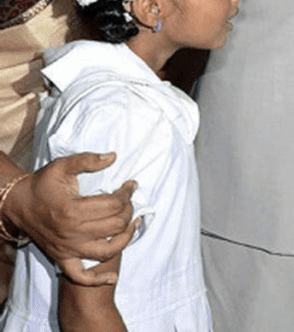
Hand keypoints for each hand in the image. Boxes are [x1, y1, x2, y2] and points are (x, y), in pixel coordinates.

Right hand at [4, 153, 137, 285]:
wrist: (18, 205)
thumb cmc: (42, 184)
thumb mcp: (62, 166)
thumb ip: (87, 160)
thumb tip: (113, 157)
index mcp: (72, 210)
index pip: (113, 204)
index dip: (127, 193)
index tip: (131, 185)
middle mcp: (71, 232)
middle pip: (115, 225)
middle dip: (129, 210)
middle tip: (129, 200)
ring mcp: (67, 249)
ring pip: (107, 250)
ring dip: (126, 238)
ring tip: (133, 224)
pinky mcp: (62, 258)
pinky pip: (81, 276)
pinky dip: (98, 279)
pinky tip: (113, 277)